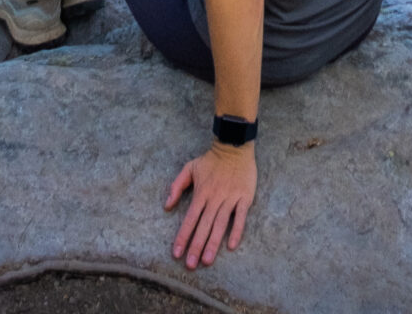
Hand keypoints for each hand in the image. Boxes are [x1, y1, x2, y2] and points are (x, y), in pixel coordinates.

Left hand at [166, 140, 256, 268]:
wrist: (234, 146)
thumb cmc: (211, 160)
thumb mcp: (189, 168)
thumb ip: (176, 186)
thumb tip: (166, 206)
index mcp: (201, 192)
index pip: (190, 218)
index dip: (183, 236)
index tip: (176, 253)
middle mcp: (215, 197)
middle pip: (204, 225)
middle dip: (196, 246)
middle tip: (190, 265)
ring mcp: (230, 198)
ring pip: (220, 224)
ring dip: (213, 243)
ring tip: (207, 261)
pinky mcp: (244, 197)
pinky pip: (240, 217)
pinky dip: (236, 231)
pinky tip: (231, 245)